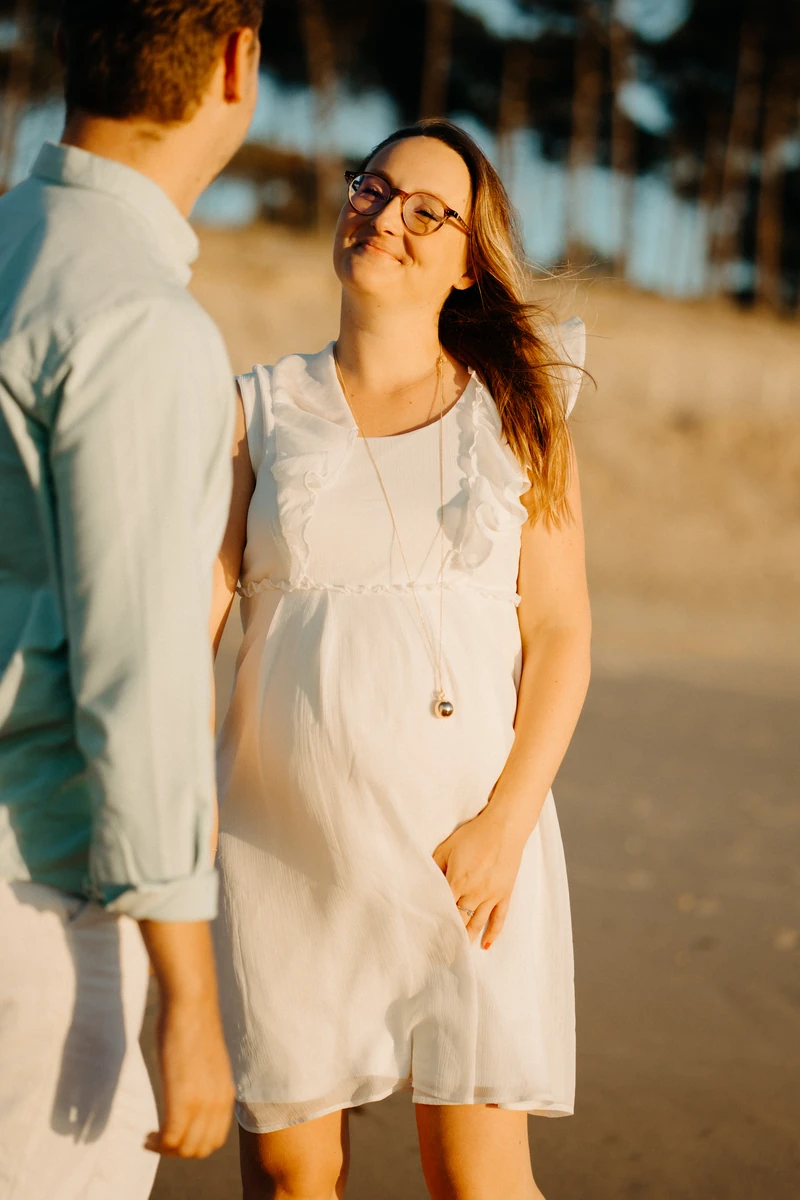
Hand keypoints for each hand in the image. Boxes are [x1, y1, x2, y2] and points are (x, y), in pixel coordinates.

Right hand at [145, 990, 234, 1158]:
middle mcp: (219, 1101)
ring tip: (151, 1139)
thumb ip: (204, 1081)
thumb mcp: (206, 1061)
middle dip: (178, 1152)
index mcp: (226, 1093)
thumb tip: (191, 1086)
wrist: (191, 1001)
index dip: (193, 1145)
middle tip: (159, 1141)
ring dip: (166, 1151)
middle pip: (201, 1150)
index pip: (215, 1140)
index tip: (173, 1137)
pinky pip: (171, 1138)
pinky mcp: (183, 1097)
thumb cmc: (193, 1023)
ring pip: (186, 1149)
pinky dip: (157, 1144)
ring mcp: (202, 1101)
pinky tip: (147, 1134)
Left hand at [432, 806, 526, 949]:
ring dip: (467, 939)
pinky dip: (493, 933)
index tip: (426, 938)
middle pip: (459, 921)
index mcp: (457, 881)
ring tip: (458, 953)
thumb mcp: (447, 847)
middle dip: (449, 937)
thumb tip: (425, 883)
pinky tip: (486, 945)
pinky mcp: (504, 894)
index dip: (434, 923)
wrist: (504, 828)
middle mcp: (474, 893)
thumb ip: (435, 867)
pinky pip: (499, 919)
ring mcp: (491, 896)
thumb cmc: (474, 835)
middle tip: (439, 954)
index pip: (442, 909)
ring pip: (477, 924)